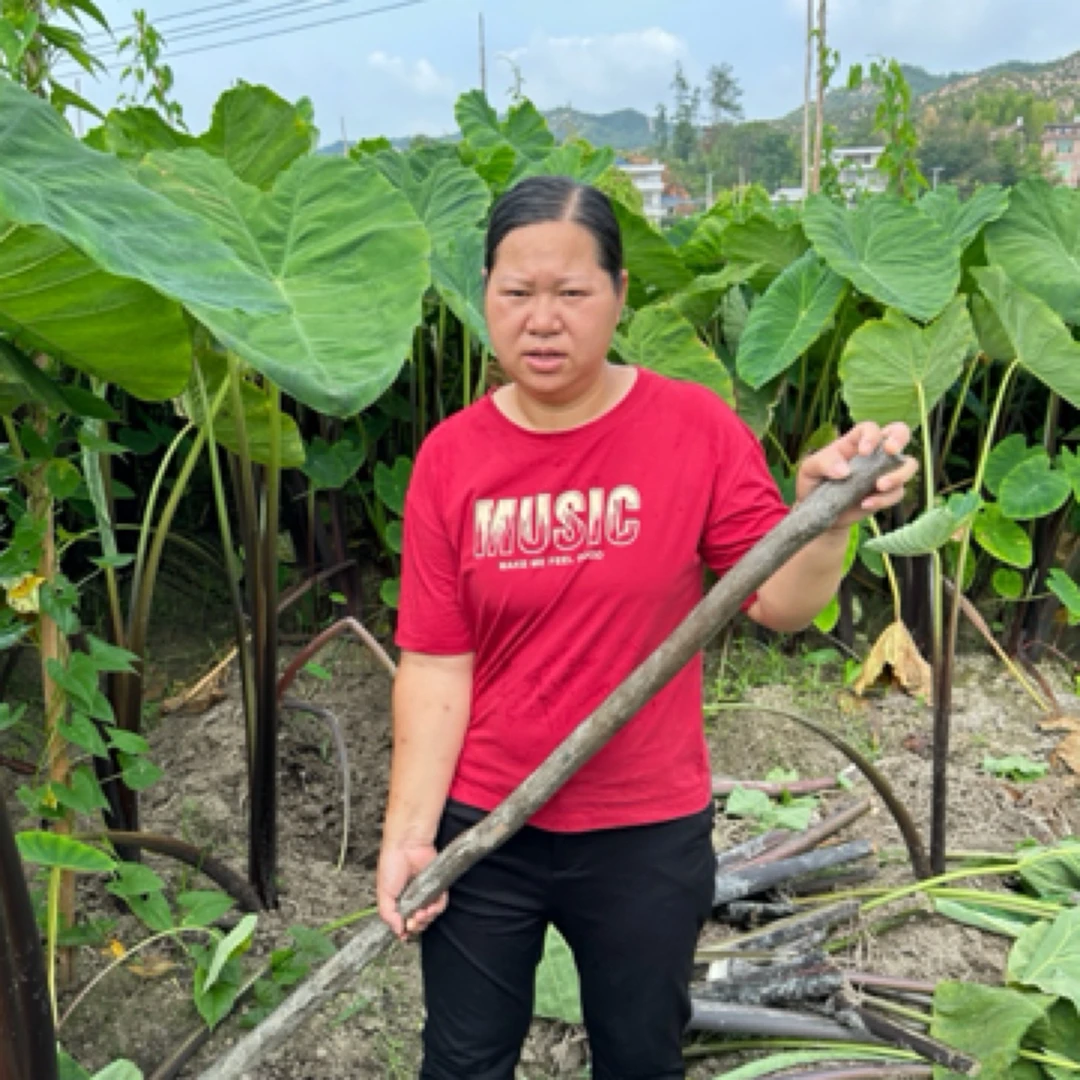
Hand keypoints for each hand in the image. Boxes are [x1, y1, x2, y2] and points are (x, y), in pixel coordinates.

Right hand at [376, 840, 446, 941]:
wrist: (407, 846)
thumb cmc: (392, 864)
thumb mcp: (384, 893)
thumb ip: (388, 915)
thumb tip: (399, 932)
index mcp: (397, 902)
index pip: (404, 923)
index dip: (406, 931)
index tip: (405, 932)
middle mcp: (411, 899)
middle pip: (419, 922)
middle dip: (417, 926)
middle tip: (414, 922)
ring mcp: (424, 893)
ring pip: (431, 915)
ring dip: (427, 918)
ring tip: (421, 913)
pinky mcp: (437, 886)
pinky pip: (441, 903)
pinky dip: (437, 908)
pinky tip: (430, 907)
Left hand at [795, 421, 917, 530]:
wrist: (817, 512)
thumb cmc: (813, 483)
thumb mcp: (809, 469)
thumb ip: (824, 463)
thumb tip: (845, 470)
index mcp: (854, 442)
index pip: (870, 428)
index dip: (872, 436)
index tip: (863, 452)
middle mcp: (873, 454)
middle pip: (900, 434)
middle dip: (900, 439)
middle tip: (890, 451)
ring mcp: (883, 473)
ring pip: (908, 465)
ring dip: (899, 474)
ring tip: (880, 485)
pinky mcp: (886, 494)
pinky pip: (897, 493)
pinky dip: (884, 499)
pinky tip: (865, 504)